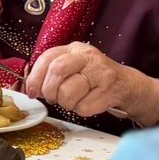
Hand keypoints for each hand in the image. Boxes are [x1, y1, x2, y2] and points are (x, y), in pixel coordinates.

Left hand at [21, 42, 158, 125]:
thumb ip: (52, 72)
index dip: (35, 77)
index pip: (48, 57)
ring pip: (68, 92)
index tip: (32, 92)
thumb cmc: (94, 78)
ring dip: (65, 103)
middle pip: (57, 70)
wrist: (128, 86)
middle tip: (52, 98)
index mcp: (75, 49)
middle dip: (49, 90)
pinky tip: (89, 103)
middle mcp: (88, 57)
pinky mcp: (109, 90)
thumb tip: (30, 88)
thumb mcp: (74, 67)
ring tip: (73, 101)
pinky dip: (81, 110)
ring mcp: (100, 73)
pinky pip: (83, 107)